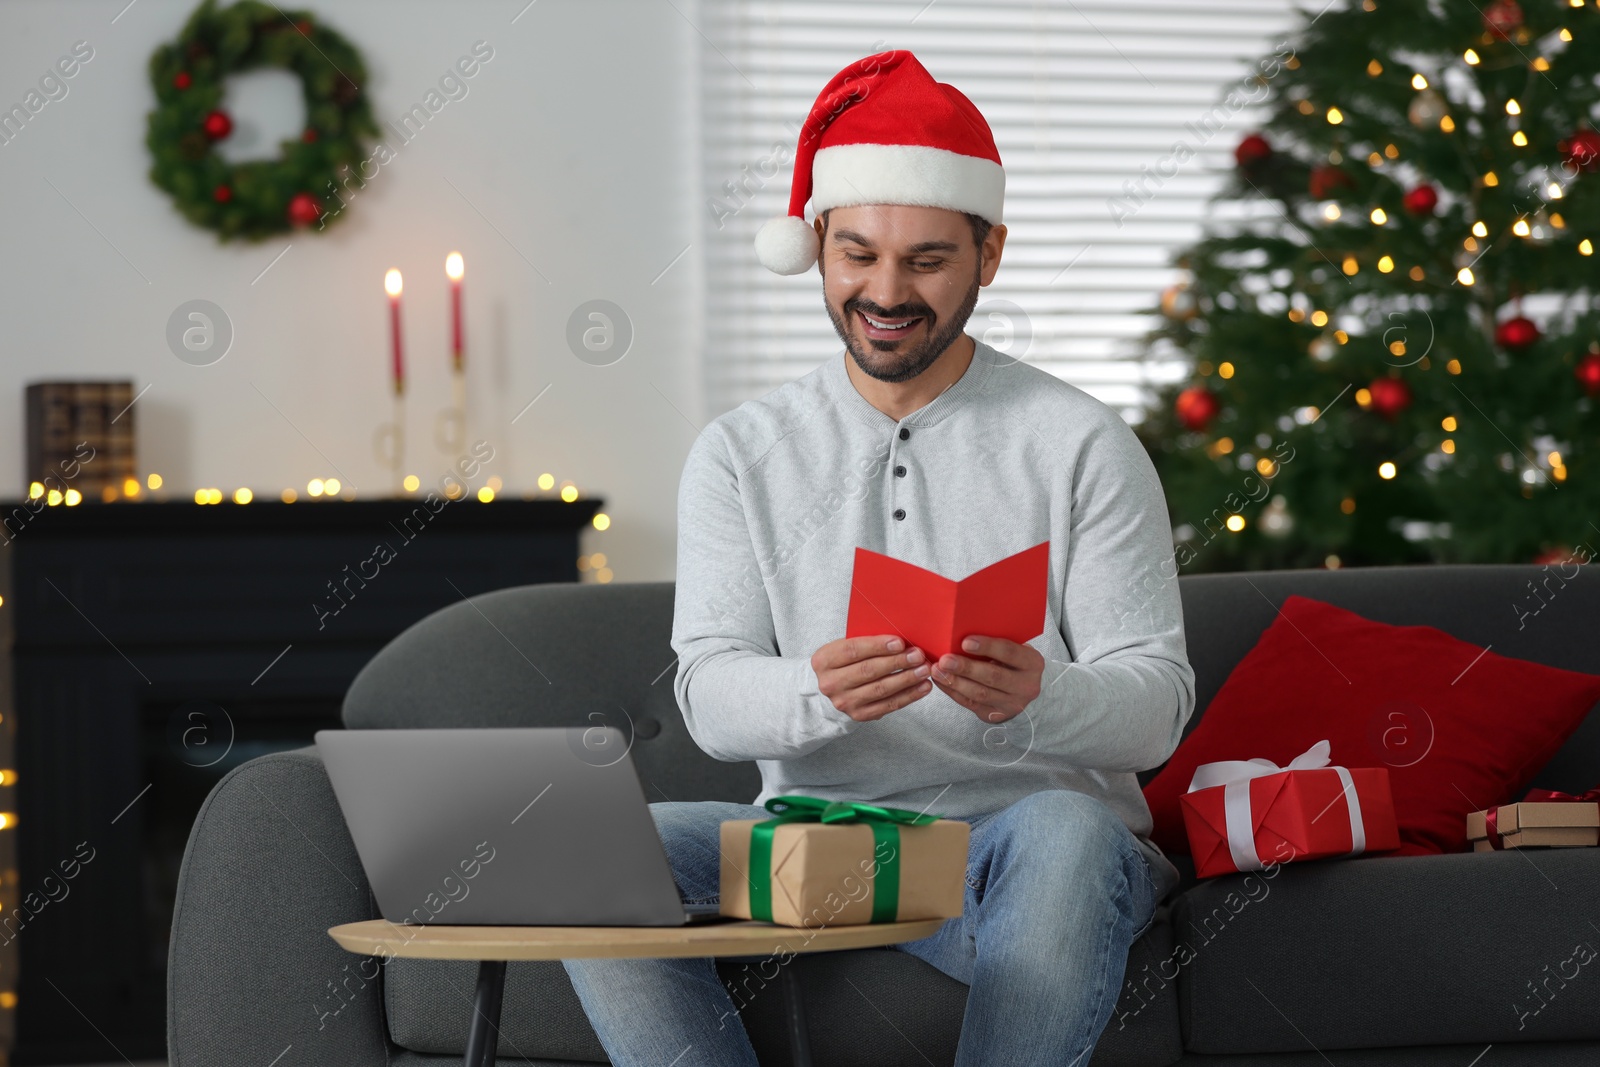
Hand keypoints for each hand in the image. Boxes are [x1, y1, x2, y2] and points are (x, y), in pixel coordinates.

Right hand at [811, 635, 933, 721]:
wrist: (834, 688)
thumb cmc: (845, 661)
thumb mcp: (845, 646)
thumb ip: (866, 641)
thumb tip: (901, 639)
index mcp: (824, 660)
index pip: (852, 651)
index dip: (877, 646)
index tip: (900, 642)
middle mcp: (830, 683)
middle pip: (868, 671)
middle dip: (897, 662)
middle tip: (918, 655)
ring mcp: (844, 702)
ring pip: (880, 689)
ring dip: (906, 679)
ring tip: (924, 670)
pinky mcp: (859, 715)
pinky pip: (888, 705)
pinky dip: (909, 696)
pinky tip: (923, 687)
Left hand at [929, 636, 1042, 723]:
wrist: (1021, 689)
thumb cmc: (1011, 661)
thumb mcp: (1014, 649)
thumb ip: (997, 643)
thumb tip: (962, 630)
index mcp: (1033, 663)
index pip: (1010, 653)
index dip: (988, 647)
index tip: (965, 642)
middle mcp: (1026, 685)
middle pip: (994, 676)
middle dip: (966, 668)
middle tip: (945, 660)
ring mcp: (1012, 703)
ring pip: (980, 693)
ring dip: (956, 682)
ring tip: (938, 671)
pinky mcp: (996, 715)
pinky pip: (971, 704)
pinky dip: (953, 692)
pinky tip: (941, 681)